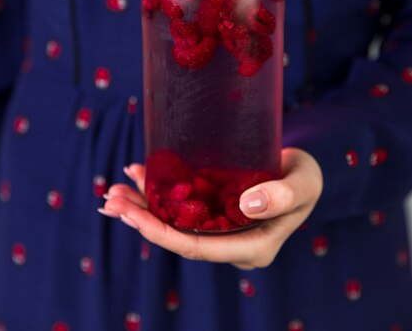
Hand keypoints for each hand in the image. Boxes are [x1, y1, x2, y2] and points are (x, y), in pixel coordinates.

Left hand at [99, 148, 322, 269]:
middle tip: (111, 201)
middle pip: (179, 236)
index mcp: (252, 247)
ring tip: (113, 190)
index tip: (134, 216)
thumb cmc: (306, 178)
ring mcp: (219, 228)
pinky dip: (159, 189)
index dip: (163, 234)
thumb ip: (282, 195)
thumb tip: (247, 205)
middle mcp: (229, 243)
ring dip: (143, 206)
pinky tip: (137, 173)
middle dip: (143, 219)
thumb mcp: (303, 183)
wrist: (302, 171)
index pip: (199, 247)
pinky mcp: (213, 210)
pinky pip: (181, 203)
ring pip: (175, 221)